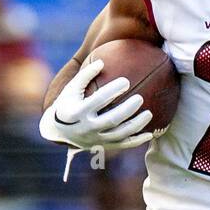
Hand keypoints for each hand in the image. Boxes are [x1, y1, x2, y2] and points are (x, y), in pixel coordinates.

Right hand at [39, 57, 153, 152]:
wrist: (59, 131)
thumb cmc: (68, 103)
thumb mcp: (71, 88)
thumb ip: (85, 75)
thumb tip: (102, 62)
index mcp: (78, 112)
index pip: (98, 100)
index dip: (112, 91)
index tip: (126, 81)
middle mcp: (87, 128)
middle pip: (111, 120)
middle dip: (127, 110)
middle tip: (140, 98)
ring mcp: (96, 140)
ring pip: (119, 135)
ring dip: (136, 125)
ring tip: (149, 114)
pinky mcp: (103, 147)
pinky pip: (122, 145)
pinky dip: (137, 141)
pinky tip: (150, 134)